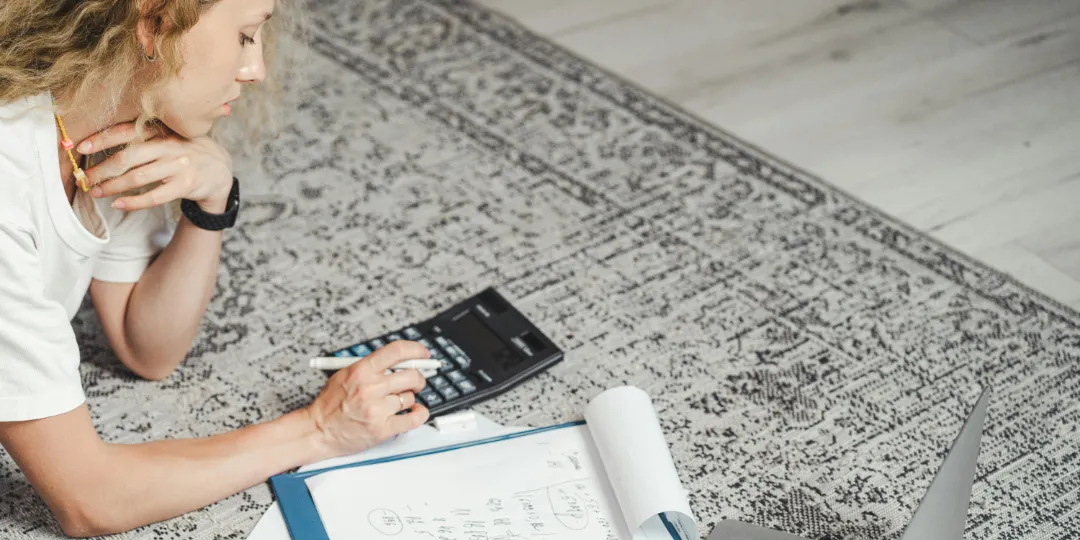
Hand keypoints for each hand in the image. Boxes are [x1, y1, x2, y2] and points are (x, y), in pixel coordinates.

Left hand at [79, 122, 233, 212]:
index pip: (126, 132)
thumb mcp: (170, 136)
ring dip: (112, 186)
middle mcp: (170, 146)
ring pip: (138, 177)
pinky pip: (154, 196)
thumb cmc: (187, 152)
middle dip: (101, 169)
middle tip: (84, 178)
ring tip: (96, 192)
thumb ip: (145, 136)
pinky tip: (118, 204)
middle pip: (128, 157)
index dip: (101, 139)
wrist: (220, 170)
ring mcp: (179, 166)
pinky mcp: (186, 185)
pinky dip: (133, 202)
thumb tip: (102, 142)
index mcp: (162, 131)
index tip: (80, 148)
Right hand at [306, 341, 430, 458]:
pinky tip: (416, 411)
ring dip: (408, 399)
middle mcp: (370, 388)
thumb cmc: (330, 404)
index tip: (423, 354)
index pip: (397, 352)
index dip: (415, 350)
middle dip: (418, 378)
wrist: (317, 431)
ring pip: (410, 397)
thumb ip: (372, 367)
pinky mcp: (382, 429)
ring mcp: (377, 410)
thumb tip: (401, 360)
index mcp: (361, 371)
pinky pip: (413, 419)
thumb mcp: (346, 374)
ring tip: (395, 402)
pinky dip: (419, 414)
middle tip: (415, 382)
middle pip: (411, 375)